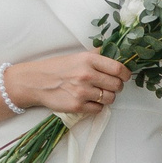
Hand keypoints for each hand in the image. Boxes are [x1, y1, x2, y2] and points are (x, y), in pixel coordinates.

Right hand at [11, 51, 127, 115]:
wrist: (36, 82)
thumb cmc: (57, 68)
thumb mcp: (77, 56)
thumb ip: (97, 56)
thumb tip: (118, 53)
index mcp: (88, 60)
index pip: (118, 68)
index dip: (125, 74)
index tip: (125, 76)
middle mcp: (86, 75)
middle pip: (117, 85)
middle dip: (117, 87)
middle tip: (111, 86)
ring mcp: (82, 92)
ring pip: (110, 98)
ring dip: (107, 97)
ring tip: (99, 93)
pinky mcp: (77, 106)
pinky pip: (99, 109)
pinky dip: (97, 106)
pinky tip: (89, 100)